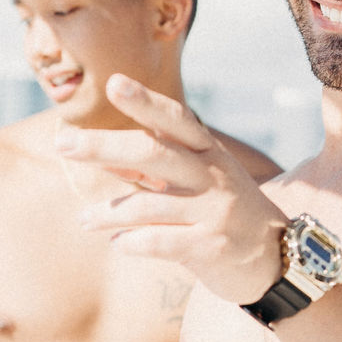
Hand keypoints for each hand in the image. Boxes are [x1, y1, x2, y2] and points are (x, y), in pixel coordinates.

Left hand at [58, 75, 286, 303]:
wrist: (277, 259)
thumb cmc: (224, 213)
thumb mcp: (200, 180)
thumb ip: (156, 167)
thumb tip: (104, 152)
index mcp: (208, 153)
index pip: (175, 119)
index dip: (145, 101)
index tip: (114, 83)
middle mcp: (213, 176)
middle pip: (154, 153)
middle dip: (105, 146)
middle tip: (64, 143)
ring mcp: (215, 211)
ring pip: (148, 205)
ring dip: (108, 212)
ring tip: (85, 219)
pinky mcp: (213, 247)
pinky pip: (161, 241)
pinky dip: (133, 242)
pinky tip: (118, 244)